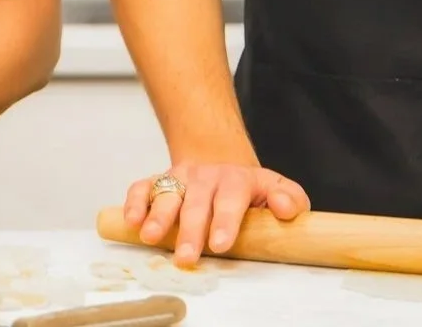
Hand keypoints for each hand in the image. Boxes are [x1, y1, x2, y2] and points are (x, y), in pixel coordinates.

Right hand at [125, 160, 308, 266]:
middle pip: (196, 202)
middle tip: (186, 257)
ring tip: (151, 237)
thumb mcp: (277, 189)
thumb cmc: (249, 190)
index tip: (219, 245)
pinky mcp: (159, 181)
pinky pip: (143, 187)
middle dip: (189, 230)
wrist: (221, 163)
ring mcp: (180, 178)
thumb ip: (290, 199)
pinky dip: (134, 202)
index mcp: (236, 180)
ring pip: (167, 192)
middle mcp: (206, 176)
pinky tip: (131, 221)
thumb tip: (285, 209)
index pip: (231, 198)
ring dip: (157, 215)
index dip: (225, 221)